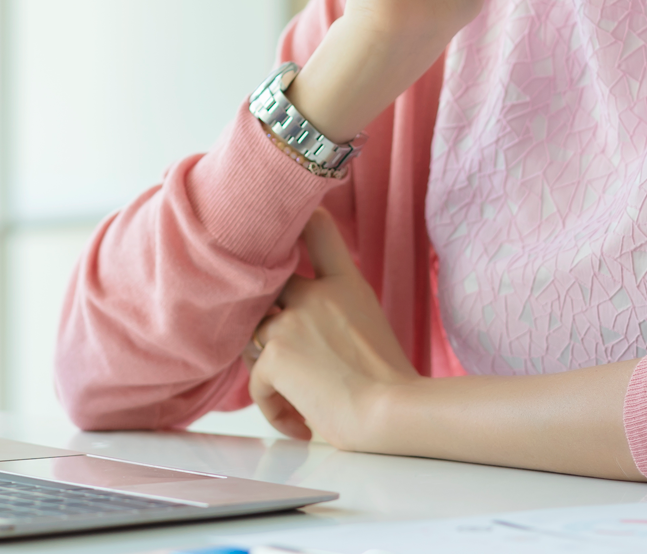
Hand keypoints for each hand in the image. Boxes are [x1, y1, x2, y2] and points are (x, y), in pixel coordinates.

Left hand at [247, 210, 417, 448]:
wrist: (393, 413)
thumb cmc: (390, 384)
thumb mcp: (371, 326)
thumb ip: (336, 312)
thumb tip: (298, 328)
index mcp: (346, 284)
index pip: (318, 229)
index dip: (297, 223)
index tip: (285, 232)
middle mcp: (316, 294)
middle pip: (269, 286)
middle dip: (266, 316)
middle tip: (284, 356)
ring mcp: (292, 321)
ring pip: (253, 336)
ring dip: (268, 369)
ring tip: (298, 400)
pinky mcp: (275, 354)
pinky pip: (256, 380)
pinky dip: (274, 407)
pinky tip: (300, 424)